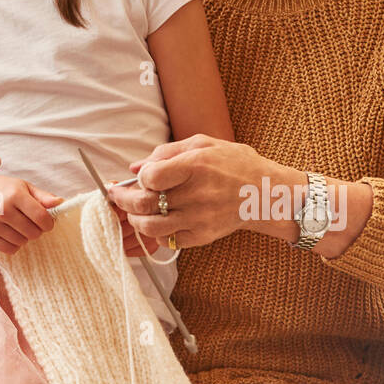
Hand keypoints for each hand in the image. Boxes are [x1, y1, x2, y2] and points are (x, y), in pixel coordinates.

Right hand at [0, 175, 62, 254]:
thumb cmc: (7, 190)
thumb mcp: (26, 187)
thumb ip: (44, 197)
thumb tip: (61, 202)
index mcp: (14, 194)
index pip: (41, 217)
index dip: (49, 223)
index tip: (47, 222)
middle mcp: (1, 209)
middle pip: (33, 233)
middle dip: (37, 230)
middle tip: (31, 222)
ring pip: (22, 242)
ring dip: (25, 237)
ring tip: (19, 225)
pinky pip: (10, 249)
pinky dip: (14, 244)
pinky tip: (10, 232)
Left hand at [106, 135, 306, 249]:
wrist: (265, 193)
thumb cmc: (234, 163)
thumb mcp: (202, 144)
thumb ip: (166, 152)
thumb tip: (135, 168)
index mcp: (196, 166)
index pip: (152, 177)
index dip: (140, 177)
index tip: (140, 177)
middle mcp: (197, 194)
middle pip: (146, 203)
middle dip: (124, 201)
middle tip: (118, 196)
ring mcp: (200, 218)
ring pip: (151, 226)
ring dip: (135, 219)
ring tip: (134, 212)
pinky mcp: (203, 236)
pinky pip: (168, 240)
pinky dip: (156, 233)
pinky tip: (156, 221)